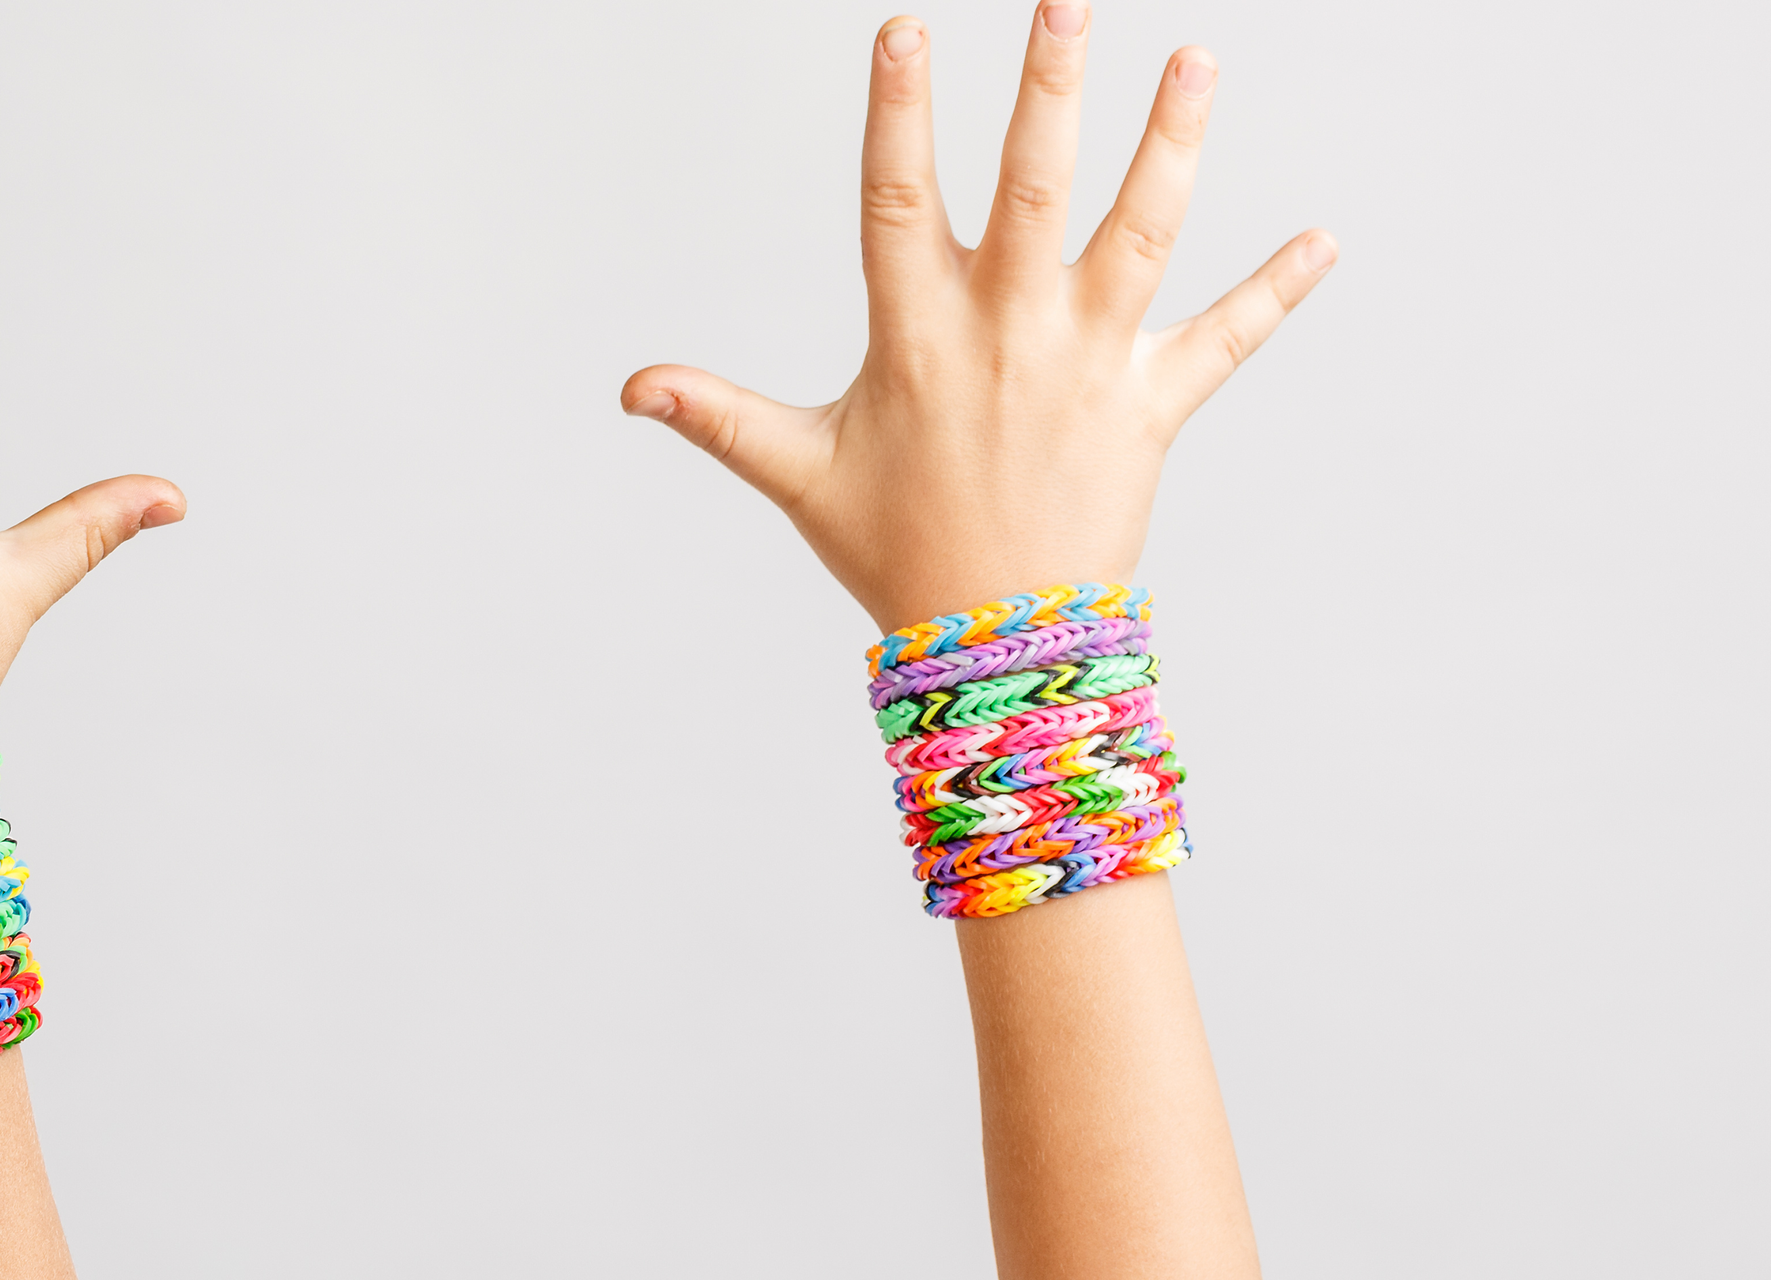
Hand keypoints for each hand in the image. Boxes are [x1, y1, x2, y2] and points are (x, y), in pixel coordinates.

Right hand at [622, 5, 1333, 631]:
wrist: (998, 644)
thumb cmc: (893, 549)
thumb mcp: (798, 474)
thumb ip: (719, 416)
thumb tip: (631, 389)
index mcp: (916, 336)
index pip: (897, 198)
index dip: (899, 111)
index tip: (906, 29)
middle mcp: (1007, 333)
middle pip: (1031, 187)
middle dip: (1049, 88)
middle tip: (1066, 1)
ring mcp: (1087, 365)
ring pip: (1139, 234)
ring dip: (1174, 144)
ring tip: (1199, 60)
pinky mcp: (1151, 407)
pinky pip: (1224, 341)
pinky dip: (1276, 291)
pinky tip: (1326, 240)